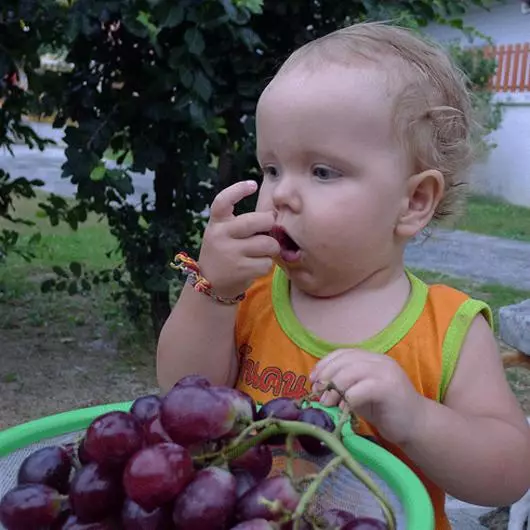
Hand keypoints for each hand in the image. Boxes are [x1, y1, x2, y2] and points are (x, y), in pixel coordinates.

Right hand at [198, 180, 279, 298]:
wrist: (209, 284)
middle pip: (257, 221)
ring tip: (262, 252)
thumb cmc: (224, 252)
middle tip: (268, 230)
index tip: (253, 185)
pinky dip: (266, 265)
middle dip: (270, 224)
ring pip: (268, 243)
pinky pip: (267, 262)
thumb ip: (242, 223)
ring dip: (271, 248)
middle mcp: (221, 235)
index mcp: (216, 223)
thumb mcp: (223, 233)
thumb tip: (274, 214)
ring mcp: (230, 253)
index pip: (222, 201)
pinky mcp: (241, 270)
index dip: (238, 190)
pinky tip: (256, 266)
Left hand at [310, 349, 424, 445]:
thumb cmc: (386, 410)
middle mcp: (379, 361)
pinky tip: (342, 409)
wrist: (417, 425)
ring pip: (350, 372)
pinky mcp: (389, 388)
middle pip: (344, 361)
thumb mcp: (361, 392)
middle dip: (326, 377)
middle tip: (317, 393)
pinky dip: (347, 398)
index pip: (343, 353)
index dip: (325, 364)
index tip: (313, 380)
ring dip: (333, 388)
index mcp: (372, 358)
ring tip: (326, 403)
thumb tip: (318, 387)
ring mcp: (385, 372)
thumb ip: (345, 384)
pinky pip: (361, 389)